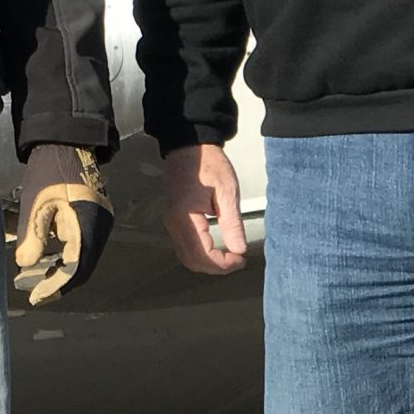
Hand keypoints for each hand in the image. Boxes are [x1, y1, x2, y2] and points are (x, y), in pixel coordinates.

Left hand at [12, 142, 112, 304]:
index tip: (35, 297)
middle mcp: (100, 227)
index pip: (76, 269)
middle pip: (81, 266)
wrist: (65, 139)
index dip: (56, 286)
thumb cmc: (49, 169)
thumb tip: (25, 265)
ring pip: (80, 256)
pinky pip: (80, 244)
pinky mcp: (93, 216)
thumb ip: (32, 236)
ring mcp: (99, 221)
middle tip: (30, 289)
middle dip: (56, 281)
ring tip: (32, 276)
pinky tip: (44, 257)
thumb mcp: (36, 202)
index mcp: (88, 225)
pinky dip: (62, 255)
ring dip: (58, 268)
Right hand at [160, 143, 248, 274]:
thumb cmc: (207, 163)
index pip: (203, 255)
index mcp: (186, 217)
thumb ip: (232, 224)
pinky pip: (184, 245)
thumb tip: (239, 249)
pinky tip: (216, 246)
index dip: (224, 264)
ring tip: (228, 255)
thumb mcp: (227, 192)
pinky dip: (200, 252)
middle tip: (236, 260)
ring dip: (207, 262)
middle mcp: (174, 223)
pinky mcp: (174, 217)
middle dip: (216, 267)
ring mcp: (171, 220)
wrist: (189, 145)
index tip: (241, 259)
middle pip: (192, 261)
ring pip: (186, 256)